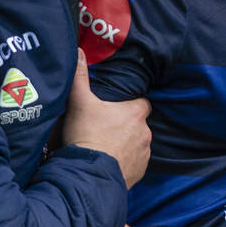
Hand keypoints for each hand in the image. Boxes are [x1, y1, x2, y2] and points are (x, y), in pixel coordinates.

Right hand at [62, 50, 150, 188]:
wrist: (87, 176)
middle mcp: (146, 133)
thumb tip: (79, 51)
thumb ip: (80, 77)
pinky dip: (124, 162)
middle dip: (126, 125)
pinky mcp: (139, 172)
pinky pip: (134, 164)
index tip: (115, 108)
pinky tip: (108, 162)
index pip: (141, 102)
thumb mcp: (80, 103)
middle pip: (138, 124)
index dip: (129, 104)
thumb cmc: (86, 135)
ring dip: (125, 144)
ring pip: (137, 144)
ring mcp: (144, 154)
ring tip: (105, 147)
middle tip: (105, 128)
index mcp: (136, 113)